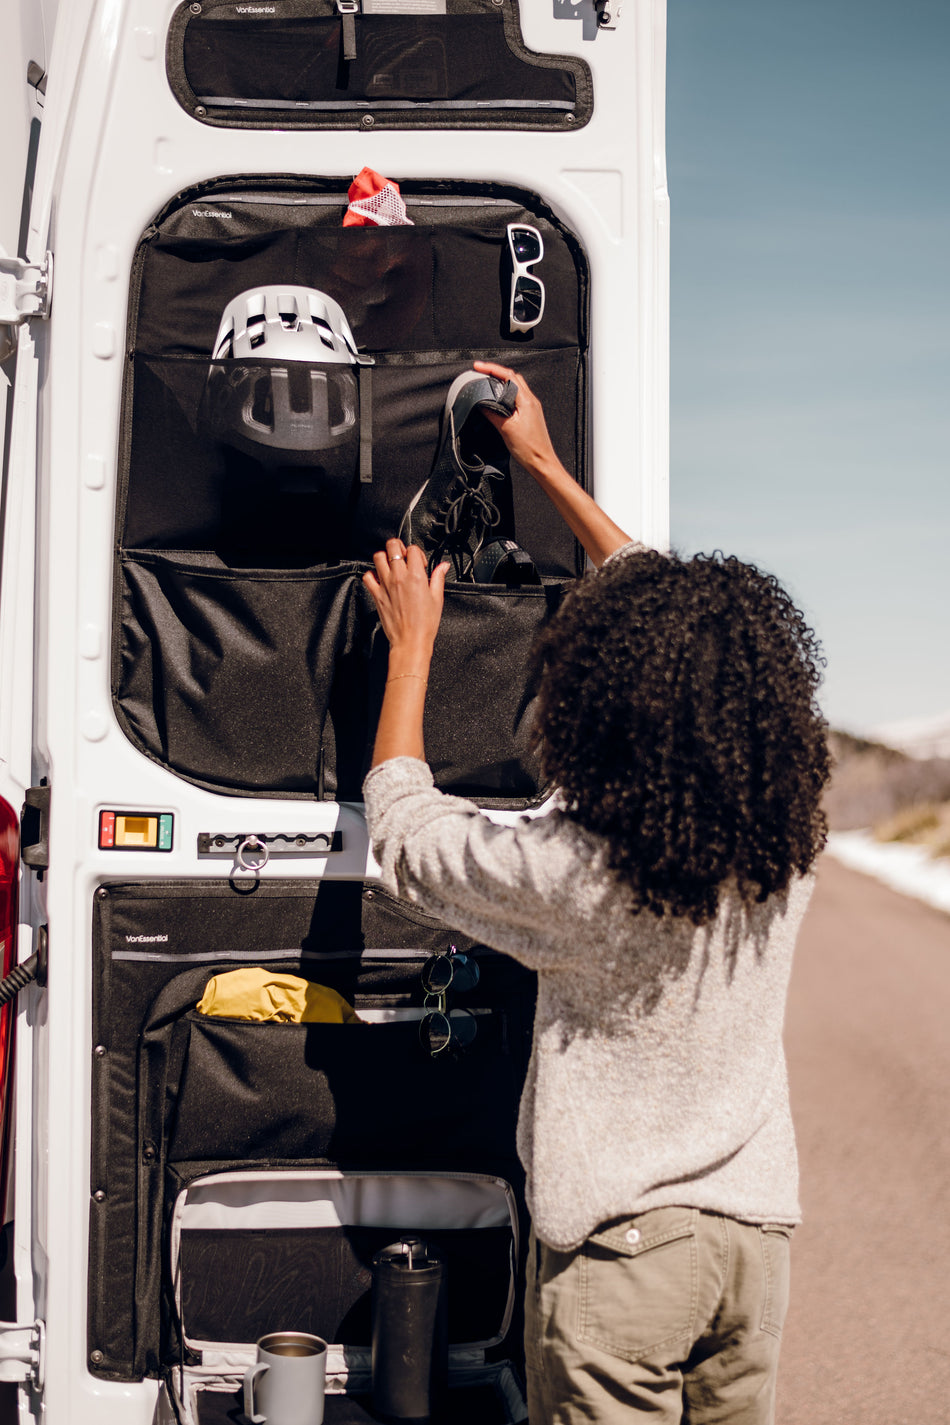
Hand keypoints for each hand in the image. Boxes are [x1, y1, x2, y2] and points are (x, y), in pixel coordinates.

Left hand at [363, 539, 448, 661]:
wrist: (410, 640)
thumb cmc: (425, 623)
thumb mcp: (437, 598)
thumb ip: (439, 578)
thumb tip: (443, 566)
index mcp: (416, 576)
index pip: (413, 549)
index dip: (417, 553)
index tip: (419, 563)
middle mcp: (399, 577)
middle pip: (392, 546)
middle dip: (398, 547)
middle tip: (403, 557)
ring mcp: (386, 584)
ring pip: (378, 557)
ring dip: (385, 558)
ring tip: (391, 566)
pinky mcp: (377, 594)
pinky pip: (368, 577)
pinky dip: (372, 574)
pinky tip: (380, 579)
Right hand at [472, 360, 564, 481]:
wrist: (541, 462)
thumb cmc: (529, 448)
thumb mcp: (506, 429)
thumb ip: (492, 413)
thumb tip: (481, 403)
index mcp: (526, 400)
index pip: (508, 376)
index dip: (491, 368)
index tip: (478, 367)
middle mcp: (531, 400)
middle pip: (513, 378)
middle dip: (496, 372)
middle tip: (481, 372)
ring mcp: (532, 407)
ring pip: (515, 387)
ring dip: (502, 382)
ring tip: (488, 383)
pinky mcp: (530, 415)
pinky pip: (517, 397)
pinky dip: (506, 393)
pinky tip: (499, 399)